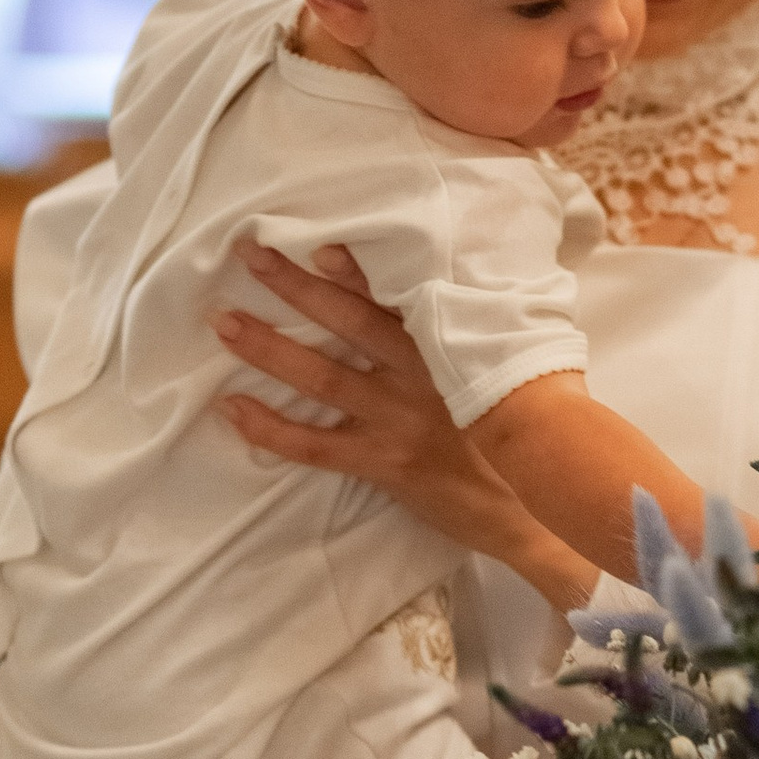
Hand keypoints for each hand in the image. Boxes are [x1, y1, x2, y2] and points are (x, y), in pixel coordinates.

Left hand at [213, 243, 592, 605]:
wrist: (533, 513)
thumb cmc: (521, 440)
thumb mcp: (511, 374)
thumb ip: (475, 338)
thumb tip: (453, 296)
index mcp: (451, 349)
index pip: (398, 299)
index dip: (357, 272)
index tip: (320, 244)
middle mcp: (422, 378)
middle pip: (349, 324)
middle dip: (298, 288)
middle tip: (252, 256)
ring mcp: (399, 422)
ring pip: (323, 379)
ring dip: (270, 350)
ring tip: (225, 323)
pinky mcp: (384, 464)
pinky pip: (316, 446)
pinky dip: (272, 429)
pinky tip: (234, 409)